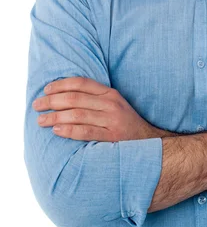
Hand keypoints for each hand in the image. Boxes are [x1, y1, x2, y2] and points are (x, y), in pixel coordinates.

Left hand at [32, 76, 159, 141]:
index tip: (46, 89)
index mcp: (110, 93)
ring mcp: (112, 120)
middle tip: (37, 105)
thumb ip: (95, 99)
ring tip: (40, 120)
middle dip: (52, 100)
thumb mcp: (114, 105)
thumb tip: (64, 97)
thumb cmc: (126, 124)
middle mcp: (111, 104)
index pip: (81, 83)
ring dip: (55, 117)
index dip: (61, 84)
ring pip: (77, 114)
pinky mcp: (112, 137)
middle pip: (75, 98)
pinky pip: (85, 131)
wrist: (150, 143)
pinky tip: (56, 131)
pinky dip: (69, 130)